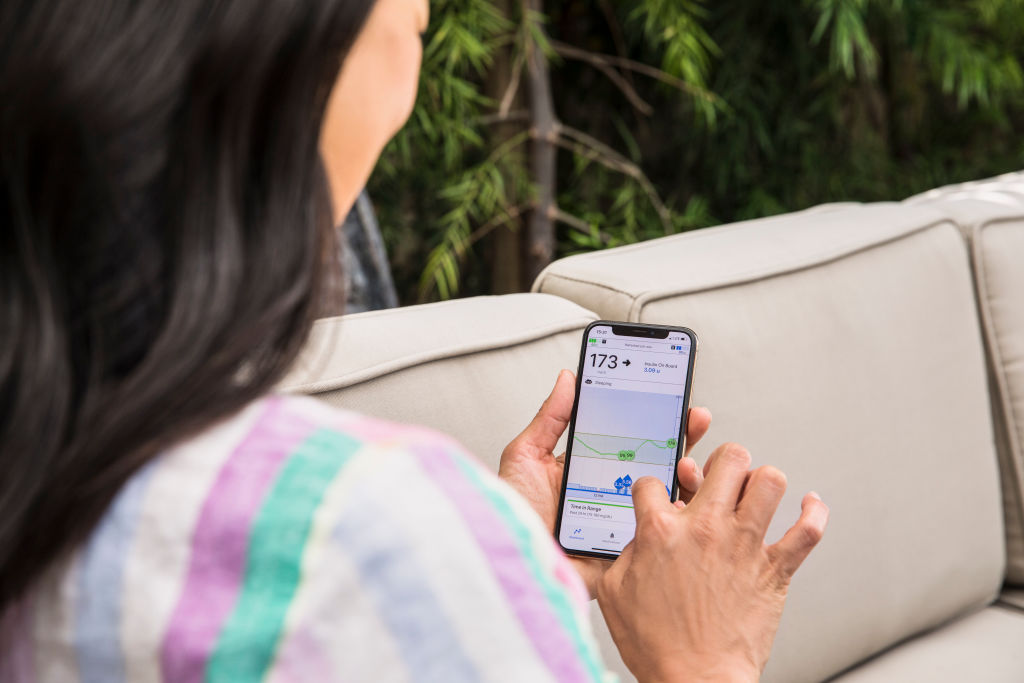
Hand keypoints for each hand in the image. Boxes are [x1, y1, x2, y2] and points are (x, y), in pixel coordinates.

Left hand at [498, 369, 711, 597]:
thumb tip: (568, 378)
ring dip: (686, 476)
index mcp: (590, 473)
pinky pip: (661, 535)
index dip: (655, 421)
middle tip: (694, 418)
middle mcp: (611, 497)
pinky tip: (681, 501)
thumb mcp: (526, 456)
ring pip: (667, 498)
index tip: (674, 399)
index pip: (630, 441)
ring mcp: (623, 523)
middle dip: (682, 439)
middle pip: (657, 464)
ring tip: (685, 462)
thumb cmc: (511, 513)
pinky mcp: (627, 552)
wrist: (511, 558)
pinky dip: (678, 517)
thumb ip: (551, 418)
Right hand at [597, 444, 828, 681]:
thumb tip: (640, 537)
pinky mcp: (775, 570)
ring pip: (770, 480)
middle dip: (721, 461)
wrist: (695, 682)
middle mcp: (706, 528)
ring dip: (761, 480)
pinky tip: (809, 504)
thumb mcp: (615, 592)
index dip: (650, 488)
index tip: (654, 500)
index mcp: (661, 531)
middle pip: (728, 459)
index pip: (652, 482)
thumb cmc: (658, 646)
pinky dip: (814, 512)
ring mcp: (745, 546)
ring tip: (753, 490)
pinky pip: (808, 530)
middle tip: (718, 476)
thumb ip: (624, 554)